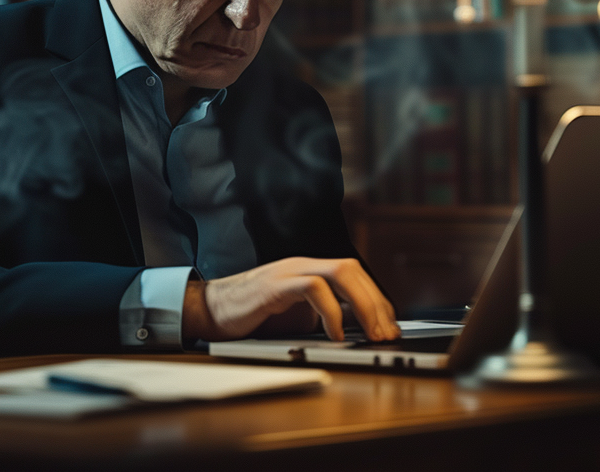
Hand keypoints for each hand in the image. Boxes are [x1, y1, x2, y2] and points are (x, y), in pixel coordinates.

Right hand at [182, 257, 400, 342]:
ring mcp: (289, 272)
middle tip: (387, 334)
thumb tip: (356, 332)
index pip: (355, 275)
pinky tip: (336, 334)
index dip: (377, 300)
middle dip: (377, 303)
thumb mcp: (295, 317)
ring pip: (341, 272)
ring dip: (363, 304)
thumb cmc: (251, 317)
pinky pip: (313, 288)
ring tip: (371, 333)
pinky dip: (331, 311)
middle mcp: (303, 265)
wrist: (210, 311)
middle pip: (353, 270)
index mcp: (309, 271)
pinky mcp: (275, 285)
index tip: (389, 327)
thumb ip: (323, 317)